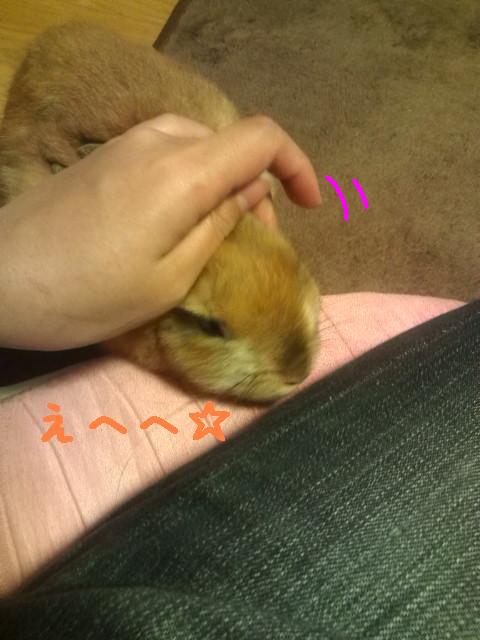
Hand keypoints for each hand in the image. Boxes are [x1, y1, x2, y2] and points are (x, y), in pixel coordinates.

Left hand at [0, 114, 320, 349]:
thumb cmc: (89, 294)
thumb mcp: (170, 276)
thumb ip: (219, 224)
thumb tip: (251, 192)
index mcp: (183, 171)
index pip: (260, 138)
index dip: (296, 166)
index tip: (310, 205)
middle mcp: (156, 140)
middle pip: (229, 143)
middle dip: (256, 187)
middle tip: (255, 241)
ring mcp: (125, 143)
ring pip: (199, 148)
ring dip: (222, 184)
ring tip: (219, 233)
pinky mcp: (103, 156)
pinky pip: (166, 153)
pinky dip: (190, 180)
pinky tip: (177, 220)